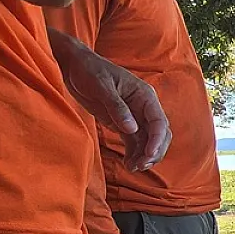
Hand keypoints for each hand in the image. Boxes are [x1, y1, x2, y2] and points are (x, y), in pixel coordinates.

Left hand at [51, 30, 170, 170]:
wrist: (74, 66)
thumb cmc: (89, 70)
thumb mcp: (102, 86)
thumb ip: (117, 107)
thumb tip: (131, 129)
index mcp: (145, 96)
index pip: (159, 121)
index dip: (157, 140)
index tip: (148, 155)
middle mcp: (144, 107)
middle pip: (159, 134)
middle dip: (153, 151)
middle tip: (140, 165)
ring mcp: (135, 116)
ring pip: (148, 140)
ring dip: (144, 155)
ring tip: (132, 168)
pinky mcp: (123, 122)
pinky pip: (134, 141)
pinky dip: (134, 153)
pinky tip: (127, 163)